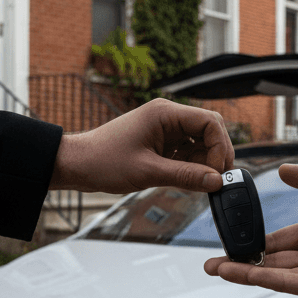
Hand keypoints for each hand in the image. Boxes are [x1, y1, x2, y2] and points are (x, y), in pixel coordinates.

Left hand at [50, 98, 233, 192]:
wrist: (77, 165)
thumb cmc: (103, 161)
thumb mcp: (148, 172)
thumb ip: (186, 176)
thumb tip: (216, 182)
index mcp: (165, 113)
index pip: (210, 122)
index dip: (220, 148)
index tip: (217, 173)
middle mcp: (167, 117)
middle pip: (209, 130)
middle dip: (216, 155)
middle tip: (216, 180)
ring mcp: (164, 130)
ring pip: (200, 143)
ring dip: (204, 163)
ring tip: (199, 183)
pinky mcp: (160, 143)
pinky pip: (186, 152)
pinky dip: (192, 166)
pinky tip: (188, 180)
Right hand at [203, 163, 297, 297]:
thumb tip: (284, 170)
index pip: (280, 239)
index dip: (254, 243)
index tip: (230, 242)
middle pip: (273, 262)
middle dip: (242, 264)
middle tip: (213, 264)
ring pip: (280, 275)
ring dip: (250, 275)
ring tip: (221, 271)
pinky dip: (276, 281)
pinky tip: (255, 276)